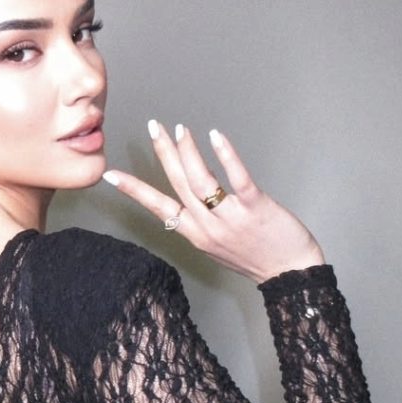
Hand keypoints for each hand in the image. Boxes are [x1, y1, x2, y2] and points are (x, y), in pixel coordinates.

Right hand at [102, 121, 324, 283]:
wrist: (290, 276)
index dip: (133, 190)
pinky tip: (215, 136)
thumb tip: (188, 198)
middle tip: (153, 126)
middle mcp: (207, 226)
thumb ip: (201, 223)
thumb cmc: (255, 259)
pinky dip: (224, 155)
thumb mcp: (217, 247)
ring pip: (200, 180)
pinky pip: (235, 178)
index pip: (157, 207)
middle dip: (163, 152)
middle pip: (177, 183)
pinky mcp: (255, 207)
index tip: (110, 174)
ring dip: (187, 150)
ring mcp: (230, 217)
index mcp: (195, 234)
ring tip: (179, 128)